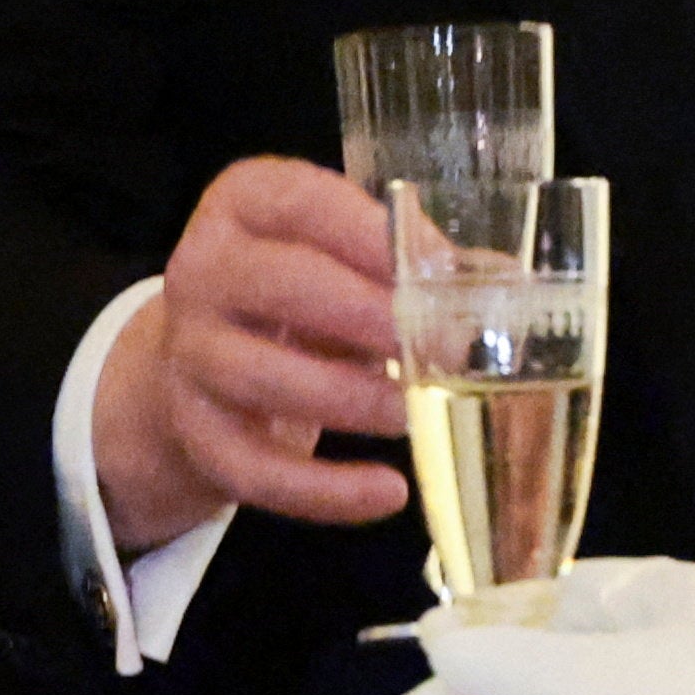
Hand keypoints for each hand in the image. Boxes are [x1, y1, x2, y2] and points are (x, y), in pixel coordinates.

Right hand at [95, 156, 409, 549]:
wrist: (210, 357)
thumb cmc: (304, 291)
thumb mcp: (349, 259)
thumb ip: (419, 263)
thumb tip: (505, 283)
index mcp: (246, 202)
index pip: (301, 203)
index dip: (370, 234)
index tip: (434, 266)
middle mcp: (202, 268)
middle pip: (280, 285)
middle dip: (368, 316)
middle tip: (442, 345)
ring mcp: (188, 351)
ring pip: (263, 379)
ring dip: (349, 400)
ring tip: (411, 411)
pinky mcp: (193, 429)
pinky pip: (255, 468)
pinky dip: (325, 491)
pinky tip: (388, 492)